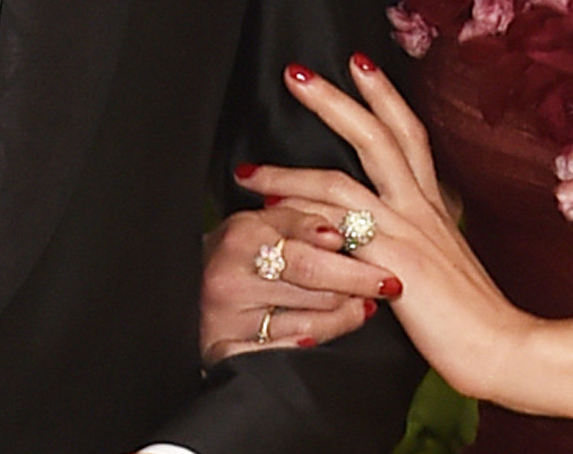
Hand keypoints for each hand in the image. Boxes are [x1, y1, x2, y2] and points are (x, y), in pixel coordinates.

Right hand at [200, 202, 375, 363]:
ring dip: (343, 319)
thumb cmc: (235, 251)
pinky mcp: (221, 349)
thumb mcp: (260, 221)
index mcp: (242, 236)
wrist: (182, 283)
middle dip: (358, 290)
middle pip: (316, 291)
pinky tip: (315, 336)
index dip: (358, 264)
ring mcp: (225, 317)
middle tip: (388, 289)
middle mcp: (230, 276)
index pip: (314, 255)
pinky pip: (279, 354)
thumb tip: (337, 232)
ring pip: (307, 324)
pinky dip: (305, 345)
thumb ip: (299, 217)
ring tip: (361, 309)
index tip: (390, 272)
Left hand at [246, 58, 535, 399]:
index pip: (410, 134)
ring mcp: (406, 234)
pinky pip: (336, 233)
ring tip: (248, 169)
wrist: (502, 347)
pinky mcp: (392, 265)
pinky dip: (300, 220)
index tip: (359, 64)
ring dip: (289, 172)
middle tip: (294, 73)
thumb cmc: (473, 315)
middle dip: (334, 100)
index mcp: (434, 206)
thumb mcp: (445, 263)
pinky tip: (267, 216)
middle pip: (376, 136)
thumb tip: (392, 230)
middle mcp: (420, 209)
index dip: (384, 96)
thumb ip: (420, 238)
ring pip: (340, 183)